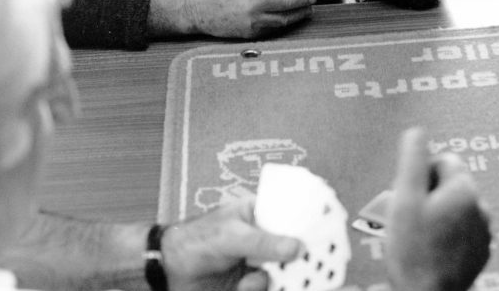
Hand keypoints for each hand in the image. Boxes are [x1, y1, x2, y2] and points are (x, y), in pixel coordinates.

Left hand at [162, 196, 303, 290]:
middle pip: (296, 248)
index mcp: (261, 214)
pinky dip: (258, 289)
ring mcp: (259, 262)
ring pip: (285, 273)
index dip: (314, 222)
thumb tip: (297, 247)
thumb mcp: (231, 236)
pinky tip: (242, 286)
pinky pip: (267, 288)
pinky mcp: (250, 284)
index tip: (331, 231)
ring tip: (251, 280)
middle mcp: (265, 238)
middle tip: (311, 266)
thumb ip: (264, 242)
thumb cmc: (195, 240)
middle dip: (303, 258)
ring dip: (277, 279)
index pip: (295, 215)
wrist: (167, 272)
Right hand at [386, 127, 490, 290]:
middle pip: (450, 184)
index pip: (443, 160)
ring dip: (439, 215)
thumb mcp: (404, 198)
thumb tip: (417, 133)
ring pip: (456, 209)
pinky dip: (449, 235)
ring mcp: (483, 232)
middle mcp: (480, 207)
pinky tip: (432, 248)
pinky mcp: (481, 252)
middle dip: (429, 195)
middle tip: (411, 217)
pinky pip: (463, 231)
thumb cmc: (413, 251)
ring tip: (419, 236)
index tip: (411, 195)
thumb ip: (412, 159)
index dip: (421, 175)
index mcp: (464, 189)